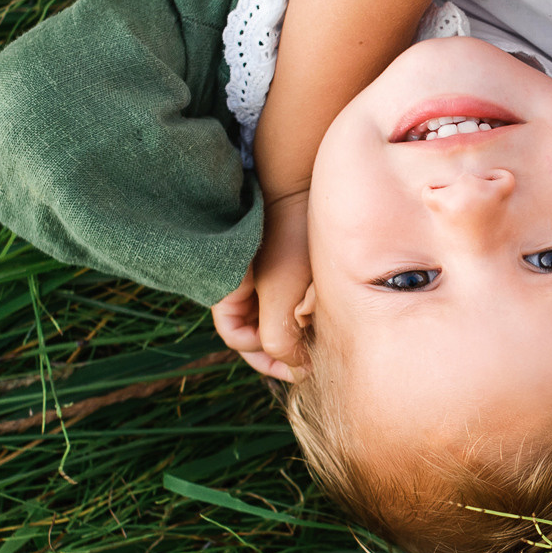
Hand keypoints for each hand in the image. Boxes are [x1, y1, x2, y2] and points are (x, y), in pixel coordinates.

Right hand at [210, 192, 314, 382]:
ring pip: (276, 316)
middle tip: (312, 359)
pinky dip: (305, 310)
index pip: (238, 338)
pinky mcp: (283, 264)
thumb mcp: (280, 293)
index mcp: (227, 289)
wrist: (306, 186)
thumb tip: (293, 364)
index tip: (299, 366)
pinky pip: (291, 298)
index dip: (266, 358)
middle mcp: (241, 284)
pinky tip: (323, 312)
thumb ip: (277, 337)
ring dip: (297, 330)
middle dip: (283, 347)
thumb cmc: (289, 237)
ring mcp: (262, 273)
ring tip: (321, 335)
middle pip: (257, 331)